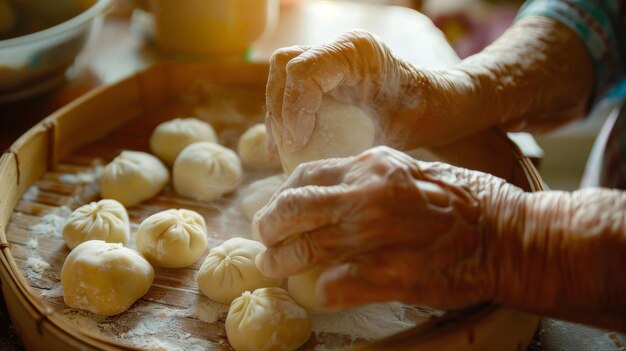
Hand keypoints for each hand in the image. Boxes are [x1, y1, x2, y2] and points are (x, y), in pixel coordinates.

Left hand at [253, 146, 525, 309]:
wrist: (507, 235)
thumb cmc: (463, 200)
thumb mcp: (409, 169)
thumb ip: (365, 179)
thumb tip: (325, 193)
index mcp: (372, 166)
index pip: (305, 177)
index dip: (281, 196)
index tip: (276, 211)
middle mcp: (368, 196)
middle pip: (295, 210)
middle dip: (270, 227)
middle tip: (263, 240)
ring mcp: (378, 236)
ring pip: (306, 248)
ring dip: (283, 261)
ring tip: (274, 266)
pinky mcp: (392, 275)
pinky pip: (335, 285)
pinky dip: (321, 290)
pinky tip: (319, 291)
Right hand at [265, 30, 479, 153]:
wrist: (428, 108)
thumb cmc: (415, 119)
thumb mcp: (385, 131)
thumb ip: (345, 141)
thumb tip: (302, 161)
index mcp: (356, 52)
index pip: (302, 70)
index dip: (292, 109)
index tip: (297, 144)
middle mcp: (337, 49)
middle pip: (283, 67)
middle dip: (279, 110)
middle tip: (287, 148)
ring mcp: (327, 58)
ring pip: (281, 77)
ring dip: (277, 114)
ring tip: (281, 151)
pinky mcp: (321, 75)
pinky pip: (289, 89)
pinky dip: (283, 117)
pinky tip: (282, 149)